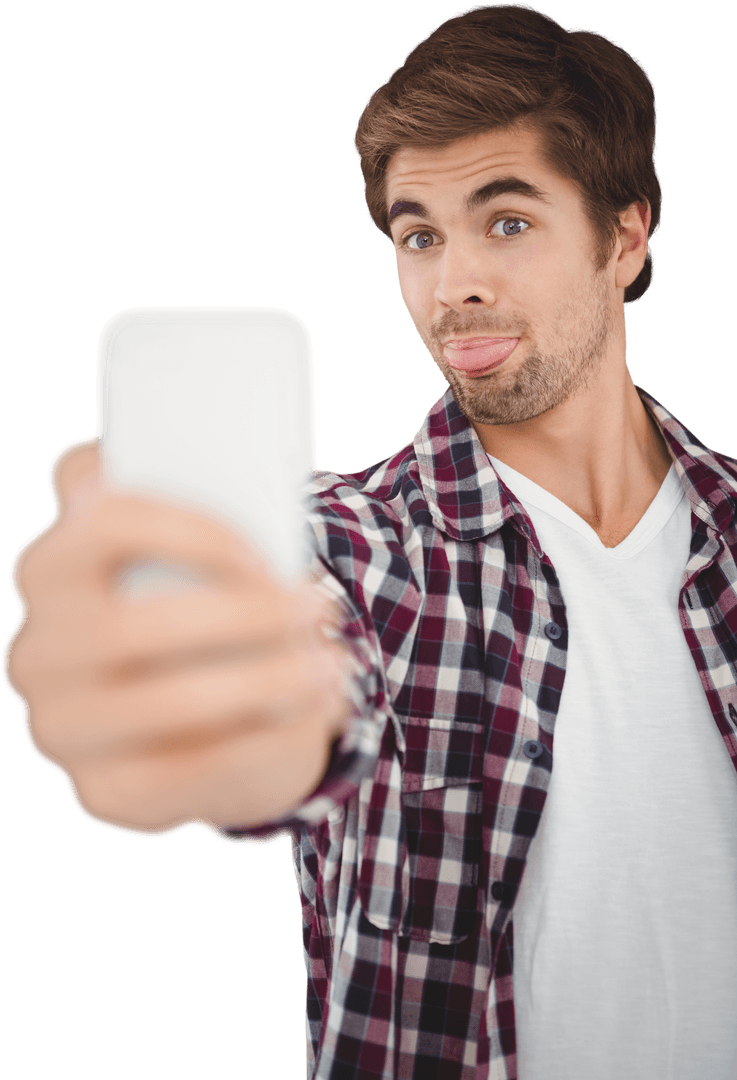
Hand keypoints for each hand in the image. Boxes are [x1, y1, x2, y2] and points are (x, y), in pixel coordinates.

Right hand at [3, 439, 350, 835]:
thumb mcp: (185, 543)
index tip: (268, 553)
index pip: (105, 524)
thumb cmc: (198, 602)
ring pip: (171, 705)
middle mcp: (37, 653)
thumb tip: (169, 462)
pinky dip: (276, 736)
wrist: (199, 713)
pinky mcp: (110, 792)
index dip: (196, 532)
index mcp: (49, 571)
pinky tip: (324, 707)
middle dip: (247, 617)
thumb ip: (171, 481)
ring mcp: (65, 730)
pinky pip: (200, 769)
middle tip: (322, 608)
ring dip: (271, 679)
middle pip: (133, 628)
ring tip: (334, 663)